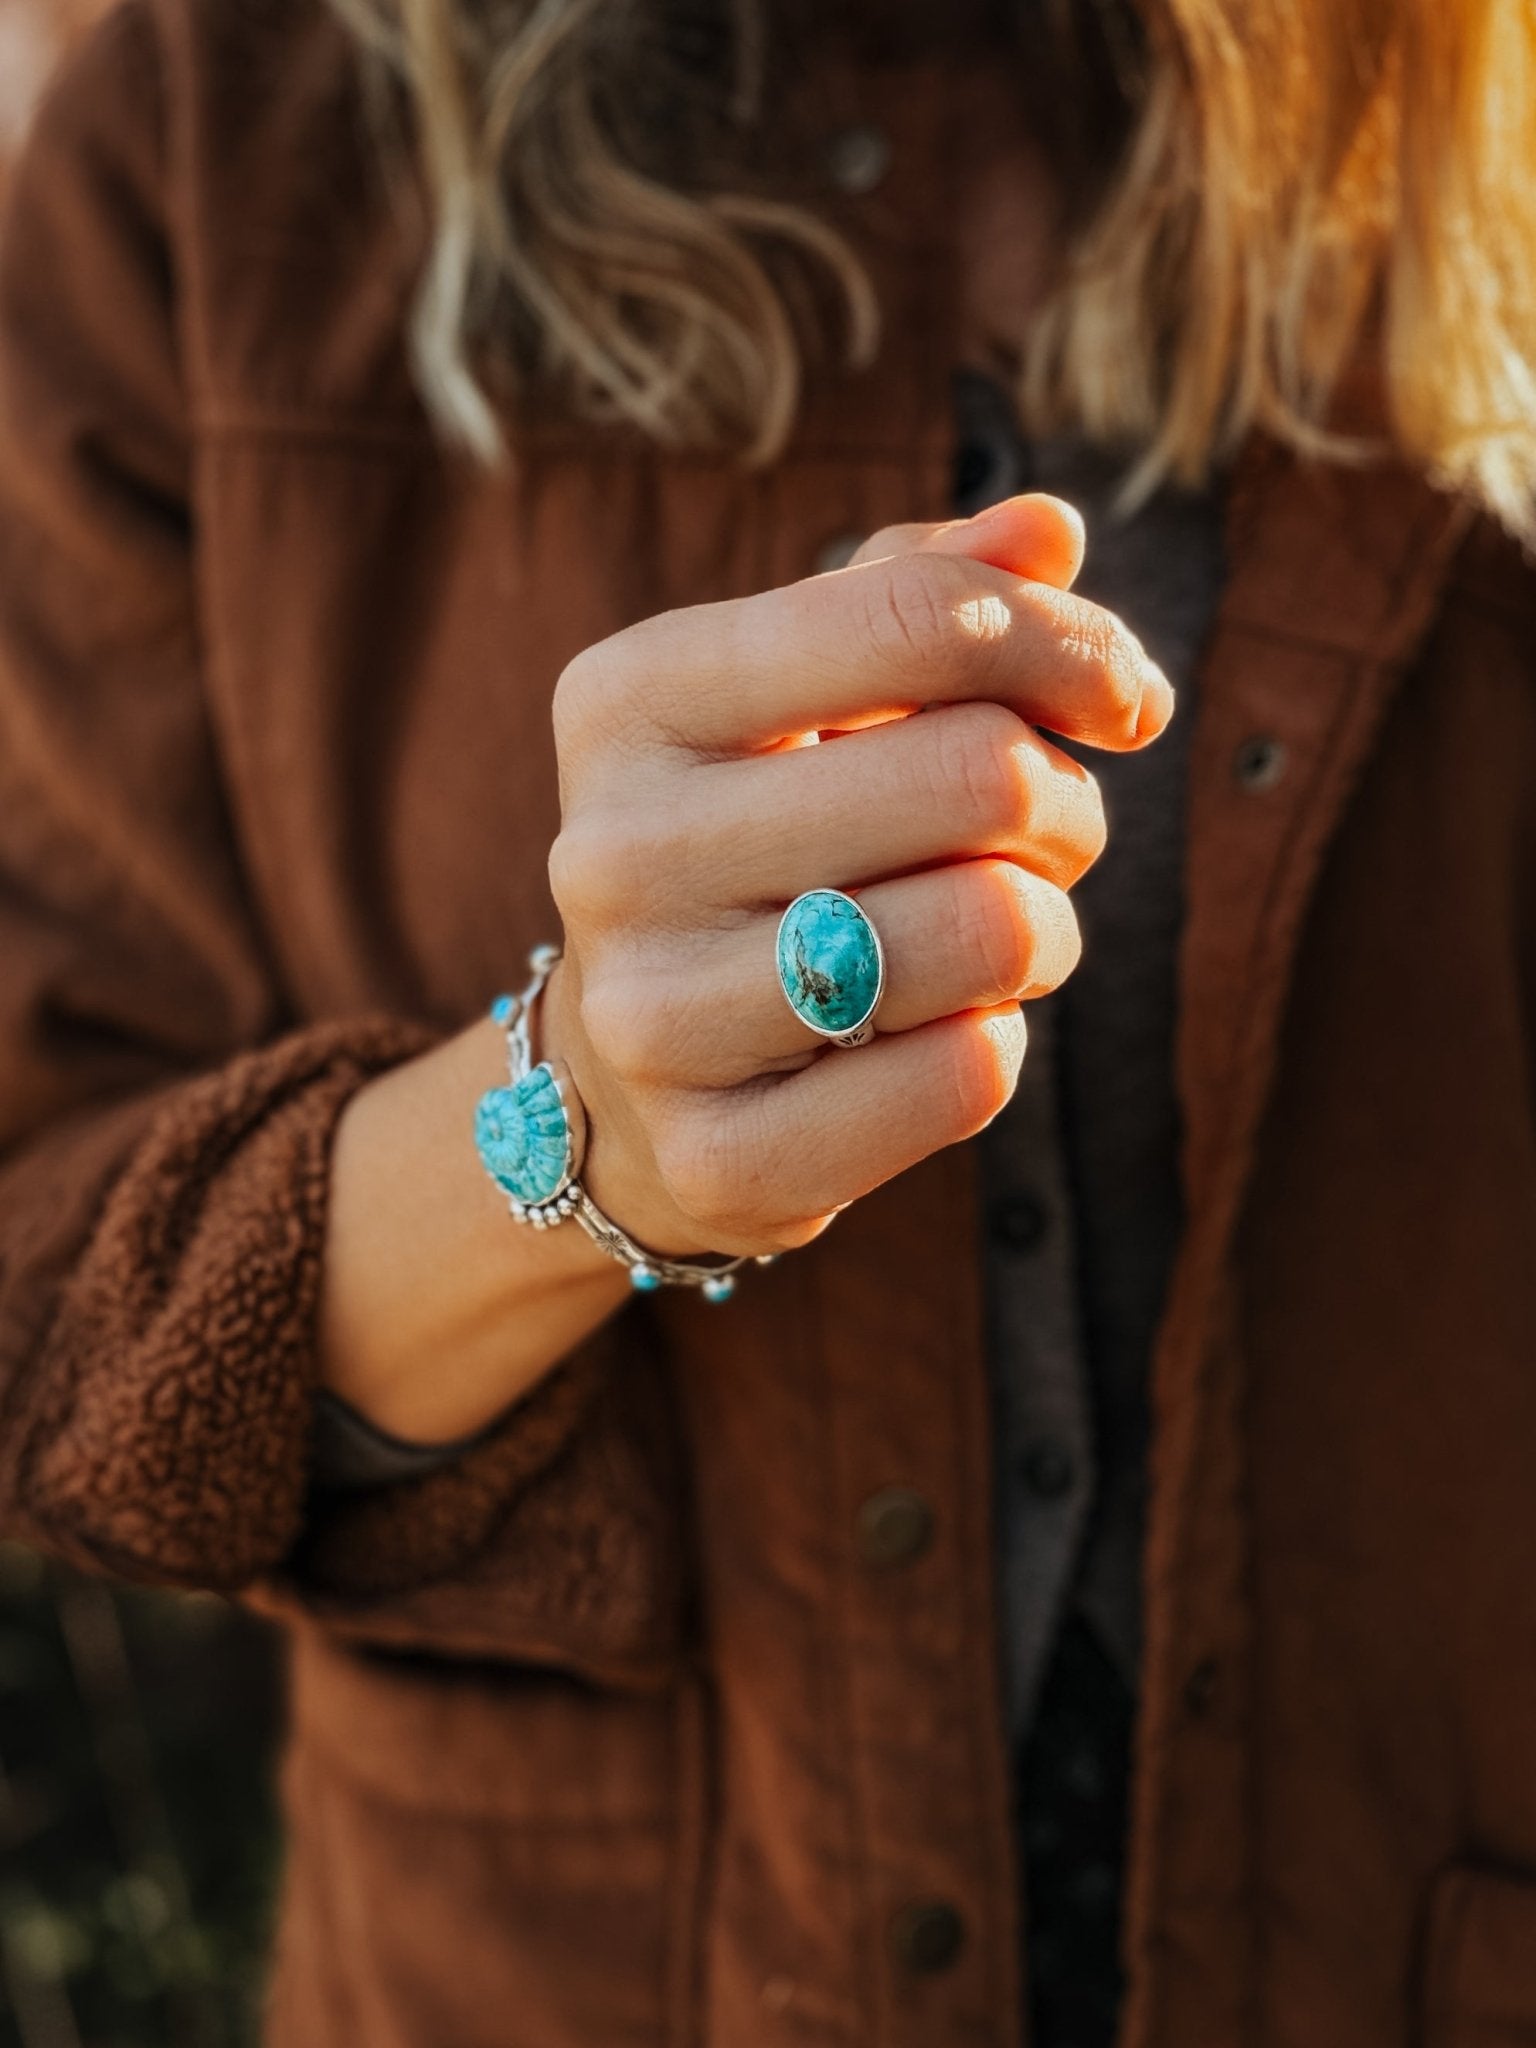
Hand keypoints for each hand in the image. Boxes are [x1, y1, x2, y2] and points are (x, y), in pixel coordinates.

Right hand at [544, 493, 1172, 1259]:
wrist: (630, 1075)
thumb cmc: (758, 845)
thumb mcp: (808, 697)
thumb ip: (922, 592)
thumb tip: (1051, 530)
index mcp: (628, 699)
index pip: (916, 615)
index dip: (1070, 644)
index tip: (1120, 697)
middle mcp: (611, 852)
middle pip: (980, 774)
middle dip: (1064, 801)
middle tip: (1046, 832)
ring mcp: (654, 1018)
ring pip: (991, 930)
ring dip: (1044, 928)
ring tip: (997, 933)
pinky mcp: (717, 1158)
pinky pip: (969, 1075)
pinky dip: (997, 1041)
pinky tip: (938, 1033)